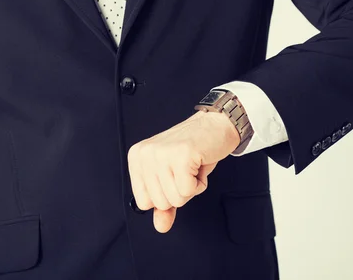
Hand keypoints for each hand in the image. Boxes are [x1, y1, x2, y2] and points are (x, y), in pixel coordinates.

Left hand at [127, 109, 240, 232]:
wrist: (215, 125)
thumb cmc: (194, 150)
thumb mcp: (173, 178)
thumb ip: (164, 204)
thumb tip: (160, 226)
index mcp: (137, 157)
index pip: (143, 202)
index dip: (164, 196)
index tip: (173, 176)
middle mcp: (145, 154)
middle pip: (160, 203)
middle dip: (180, 191)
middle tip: (185, 169)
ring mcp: (161, 154)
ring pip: (176, 198)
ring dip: (191, 186)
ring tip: (192, 166)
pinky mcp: (180, 155)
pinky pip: (189, 190)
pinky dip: (200, 182)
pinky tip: (199, 164)